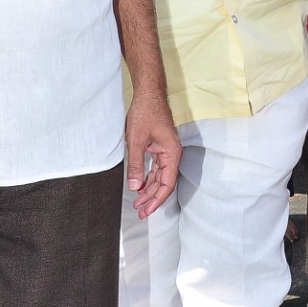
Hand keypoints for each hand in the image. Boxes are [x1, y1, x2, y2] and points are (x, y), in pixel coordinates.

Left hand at [125, 89, 181, 217]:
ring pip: (159, 176)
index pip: (167, 183)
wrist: (148, 94)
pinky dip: (148, 178)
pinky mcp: (159, 147)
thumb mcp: (136, 140)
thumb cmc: (145, 113)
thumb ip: (137, 165)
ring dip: (149, 189)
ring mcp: (166, 150)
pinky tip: (140, 186)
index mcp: (171, 153)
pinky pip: (156, 167)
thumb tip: (135, 187)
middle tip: (140, 212)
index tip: (147, 210)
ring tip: (137, 202)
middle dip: (152, 198)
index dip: (157, 199)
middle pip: (164, 182)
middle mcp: (172, 154)